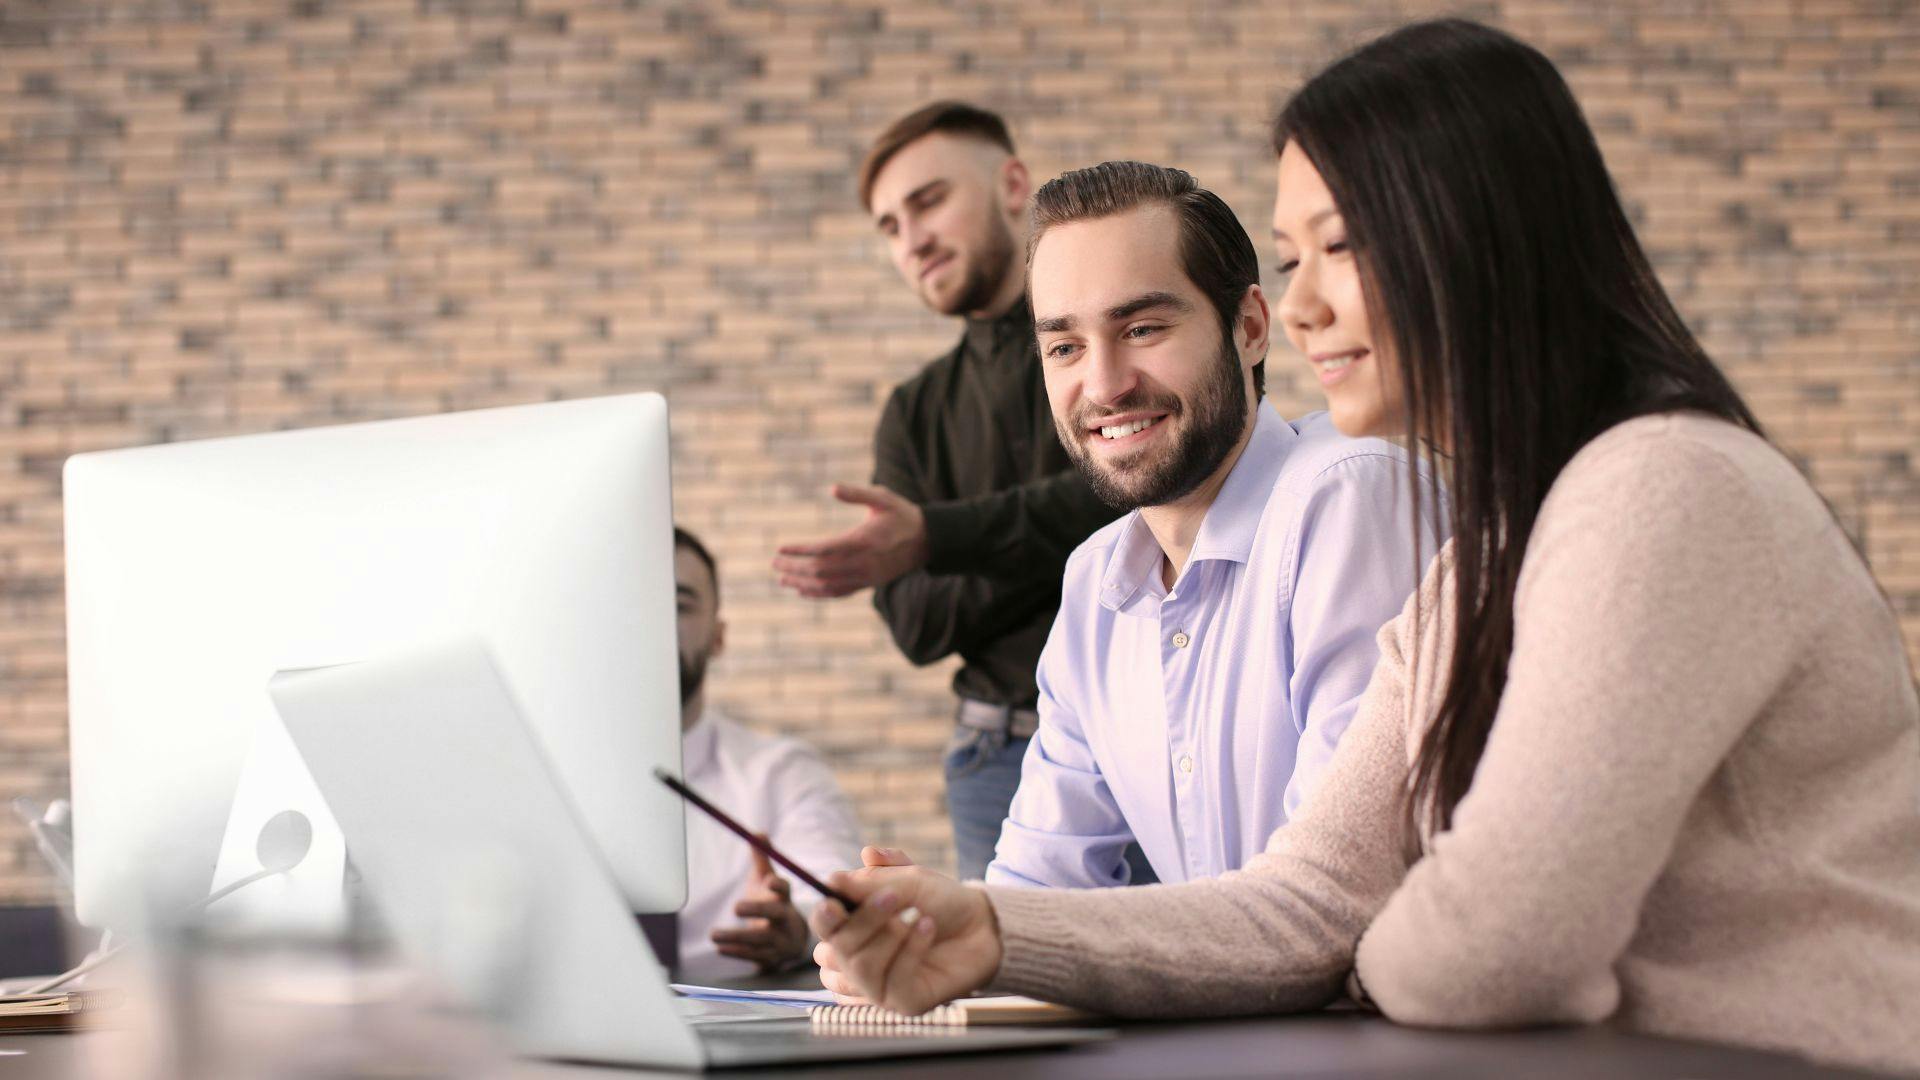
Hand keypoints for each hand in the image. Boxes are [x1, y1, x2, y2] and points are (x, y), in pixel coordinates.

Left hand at [710, 844, 808, 972]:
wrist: (790, 941)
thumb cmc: (773, 904)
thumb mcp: (767, 881)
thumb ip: (762, 859)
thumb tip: (757, 833)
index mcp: (784, 898)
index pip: (784, 889)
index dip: (778, 885)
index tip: (768, 881)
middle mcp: (785, 919)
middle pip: (775, 915)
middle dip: (757, 910)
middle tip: (735, 907)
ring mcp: (779, 941)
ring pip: (760, 939)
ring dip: (737, 936)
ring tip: (713, 934)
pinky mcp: (770, 958)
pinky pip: (754, 956)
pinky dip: (736, 952)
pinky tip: (720, 948)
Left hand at [772, 484, 928, 597]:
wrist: (927, 541)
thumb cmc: (901, 515)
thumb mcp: (883, 498)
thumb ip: (857, 493)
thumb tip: (832, 488)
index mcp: (864, 541)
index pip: (824, 550)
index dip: (800, 550)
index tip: (780, 547)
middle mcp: (863, 563)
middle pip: (821, 571)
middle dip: (795, 567)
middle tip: (774, 562)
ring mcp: (865, 577)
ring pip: (827, 585)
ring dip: (802, 583)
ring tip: (782, 578)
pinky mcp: (867, 584)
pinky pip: (838, 593)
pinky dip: (818, 593)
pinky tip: (802, 590)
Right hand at [808, 862, 1000, 1016]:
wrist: (982, 923)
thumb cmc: (938, 902)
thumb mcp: (906, 880)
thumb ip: (869, 881)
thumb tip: (833, 880)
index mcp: (852, 929)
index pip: (822, 929)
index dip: (823, 917)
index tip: (834, 901)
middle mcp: (858, 963)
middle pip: (832, 952)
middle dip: (862, 922)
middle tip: (893, 897)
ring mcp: (879, 987)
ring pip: (859, 969)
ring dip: (887, 936)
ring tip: (914, 915)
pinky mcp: (903, 1003)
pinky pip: (893, 981)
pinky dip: (911, 949)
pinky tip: (927, 928)